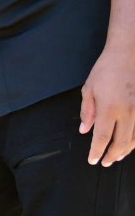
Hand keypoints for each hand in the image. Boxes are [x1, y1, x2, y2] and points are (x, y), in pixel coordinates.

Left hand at [79, 48, 134, 165]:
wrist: (129, 53)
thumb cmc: (107, 69)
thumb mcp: (89, 89)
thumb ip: (87, 112)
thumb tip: (85, 131)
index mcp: (109, 107)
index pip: (102, 137)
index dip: (97, 151)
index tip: (93, 160)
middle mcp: (127, 111)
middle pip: (121, 142)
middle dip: (112, 155)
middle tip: (104, 162)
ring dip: (125, 150)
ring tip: (116, 157)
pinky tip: (129, 144)